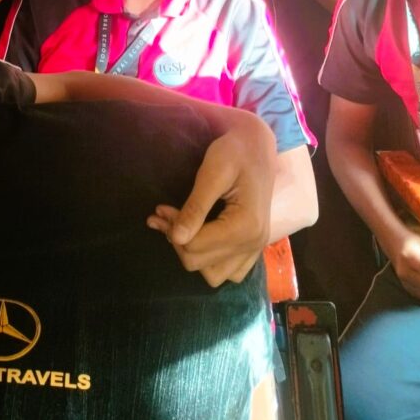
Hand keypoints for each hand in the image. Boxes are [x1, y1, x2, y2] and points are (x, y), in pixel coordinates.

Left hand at [146, 117, 274, 286]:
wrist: (257, 144)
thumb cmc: (235, 151)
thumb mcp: (213, 172)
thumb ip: (195, 207)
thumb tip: (176, 238)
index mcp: (246, 225)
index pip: (196, 247)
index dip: (172, 229)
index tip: (161, 208)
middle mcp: (254, 243)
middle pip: (200, 263)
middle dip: (177, 240)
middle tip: (165, 213)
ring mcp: (256, 247)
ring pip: (214, 275)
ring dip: (192, 254)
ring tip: (178, 227)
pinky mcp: (253, 245)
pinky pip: (230, 271)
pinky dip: (211, 261)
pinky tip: (199, 237)